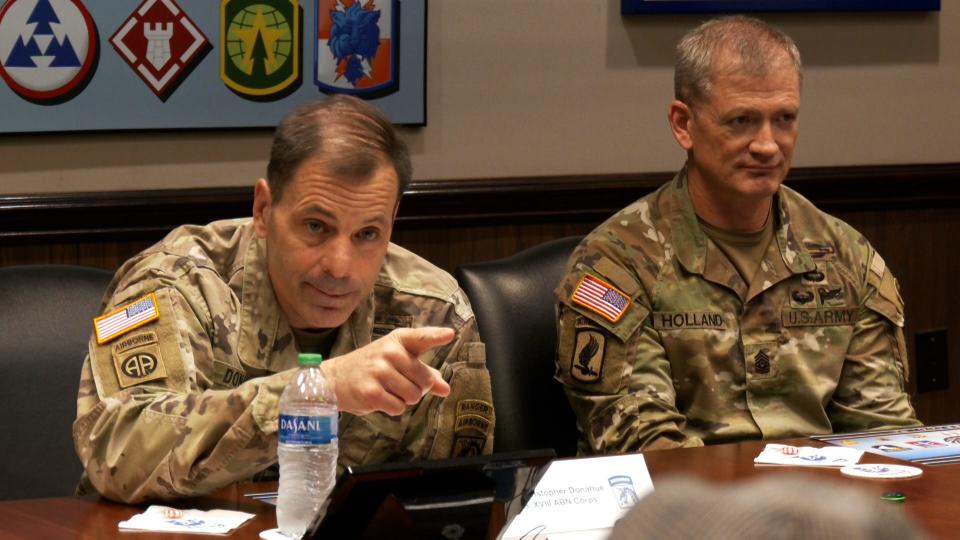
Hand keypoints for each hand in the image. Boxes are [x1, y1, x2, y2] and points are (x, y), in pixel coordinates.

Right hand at [320, 326, 453, 415]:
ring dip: (404, 399)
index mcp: (398, 341)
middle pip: (425, 380)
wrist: (335, 378)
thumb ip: (424, 372)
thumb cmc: (371, 368)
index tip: (451, 334)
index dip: (437, 336)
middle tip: (399, 384)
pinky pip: (399, 408)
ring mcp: (379, 371)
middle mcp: (389, 352)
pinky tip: (379, 398)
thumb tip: (446, 389)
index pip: (421, 337)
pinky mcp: (371, 392)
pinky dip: (392, 408)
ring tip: (387, 390)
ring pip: (413, 396)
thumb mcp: (397, 363)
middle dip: (418, 388)